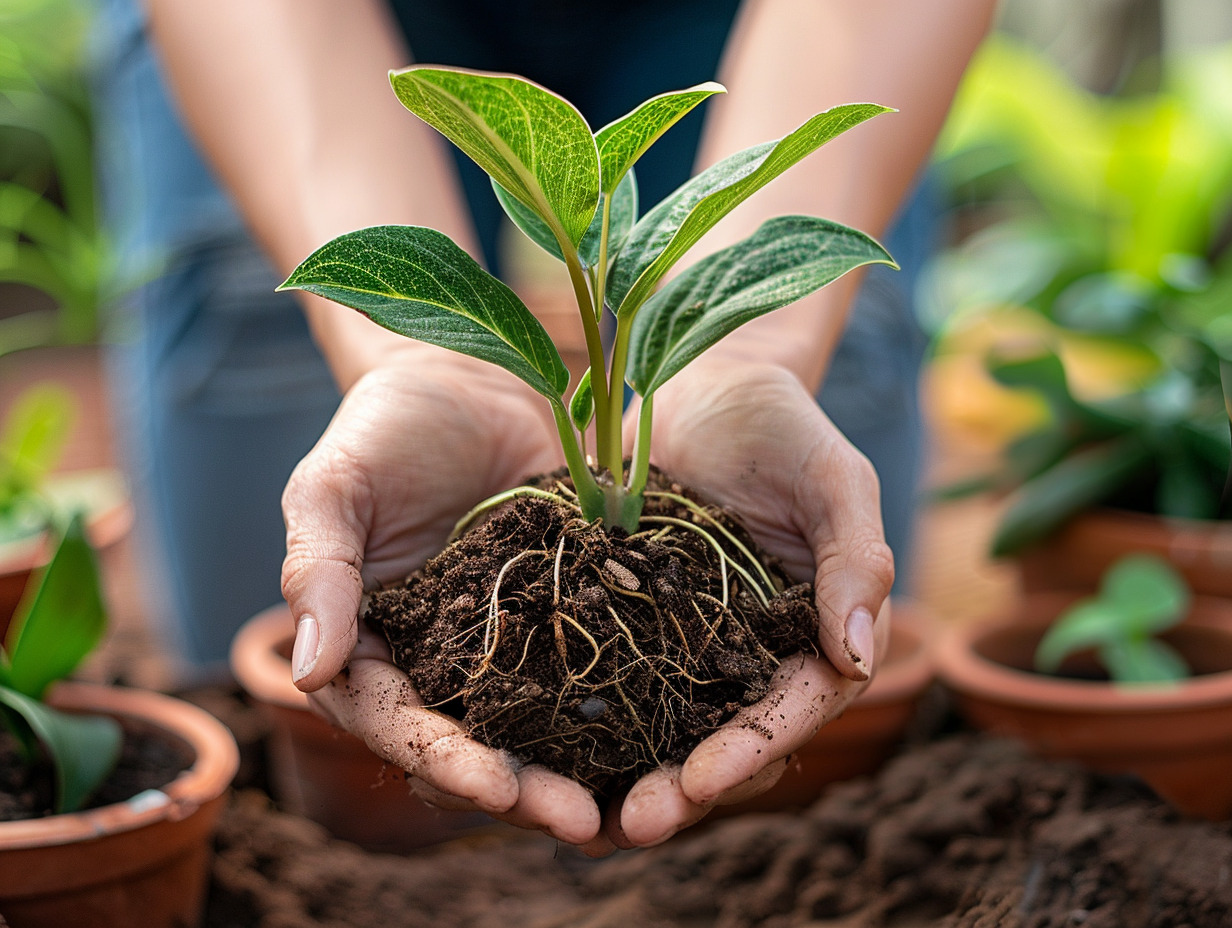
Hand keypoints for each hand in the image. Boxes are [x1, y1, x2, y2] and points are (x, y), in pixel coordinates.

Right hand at [280, 350, 610, 848]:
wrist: (469, 369)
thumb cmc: (383, 426)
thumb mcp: (334, 487)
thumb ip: (317, 570)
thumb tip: (306, 672)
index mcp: (374, 649)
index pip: (399, 724)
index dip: (444, 760)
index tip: (496, 787)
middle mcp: (445, 662)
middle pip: (476, 746)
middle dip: (523, 790)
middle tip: (579, 821)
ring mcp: (514, 641)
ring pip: (544, 725)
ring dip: (583, 767)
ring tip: (635, 802)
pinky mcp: (575, 609)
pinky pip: (602, 663)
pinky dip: (632, 703)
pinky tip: (677, 731)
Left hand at [607, 356, 894, 846]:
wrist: (699, 373)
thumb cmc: (782, 421)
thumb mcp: (832, 477)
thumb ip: (854, 559)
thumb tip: (862, 656)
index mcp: (807, 631)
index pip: (790, 706)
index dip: (752, 747)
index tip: (705, 779)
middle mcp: (742, 650)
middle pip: (720, 734)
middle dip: (682, 784)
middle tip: (635, 823)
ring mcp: (678, 636)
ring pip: (656, 719)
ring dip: (623, 769)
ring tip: (579, 816)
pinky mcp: (620, 611)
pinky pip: (598, 668)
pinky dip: (573, 710)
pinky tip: (529, 741)